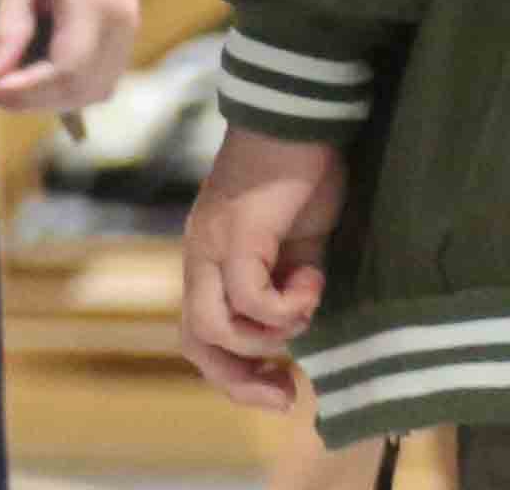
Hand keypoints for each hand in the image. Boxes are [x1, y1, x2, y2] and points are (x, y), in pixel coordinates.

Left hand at [0, 0, 143, 114]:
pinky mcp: (128, 31)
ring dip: (53, 98)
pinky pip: (103, 77)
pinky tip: (38, 75)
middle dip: (35, 102)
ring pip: (96, 91)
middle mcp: (120, 24)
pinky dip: (70, 87)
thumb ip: (10, 25)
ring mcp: (130, 29)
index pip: (66, 73)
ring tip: (12, 85)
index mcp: (93, 3)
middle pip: (83, 90)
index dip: (27, 93)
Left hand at [178, 126, 347, 409]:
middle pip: (197, 341)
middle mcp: (201, 257)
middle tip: (287, 391)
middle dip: (241, 381)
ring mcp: (212, 245)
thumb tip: (298, 335)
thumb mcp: (296, 249)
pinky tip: (313, 277)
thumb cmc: (302, 176)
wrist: (300, 118)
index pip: (199, 336)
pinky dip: (285, 303)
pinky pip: (249, 295)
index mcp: (210, 262)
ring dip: (269, 336)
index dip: (235, 376)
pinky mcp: (236, 233)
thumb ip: (287, 289)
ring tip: (307, 306)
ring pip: (215, 326)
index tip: (282, 390)